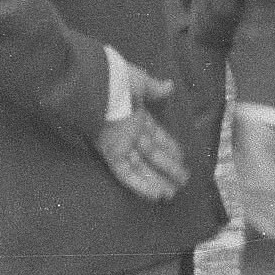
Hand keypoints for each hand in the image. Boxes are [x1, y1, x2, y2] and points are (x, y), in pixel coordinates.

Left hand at [96, 60, 185, 201]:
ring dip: (157, 182)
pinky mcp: (111, 153)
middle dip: (167, 169)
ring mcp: (120, 144)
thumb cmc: (115, 79)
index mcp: (136, 115)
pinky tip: (156, 196)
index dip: (170, 146)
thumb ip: (153, 88)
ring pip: (141, 167)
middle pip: (152, 154)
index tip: (182, 157)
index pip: (157, 135)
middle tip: (183, 182)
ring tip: (172, 196)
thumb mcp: (138, 81)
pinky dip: (141, 185)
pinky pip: (127, 173)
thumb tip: (170, 86)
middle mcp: (129, 132)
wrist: (90, 82)